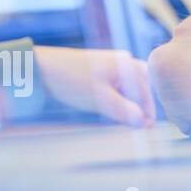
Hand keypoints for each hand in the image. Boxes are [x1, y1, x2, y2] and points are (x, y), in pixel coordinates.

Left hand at [34, 45, 156, 126]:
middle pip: (140, 89)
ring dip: (126, 104)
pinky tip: (108, 107)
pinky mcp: (101, 71)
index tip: (146, 129)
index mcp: (128, 65)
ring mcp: (112, 65)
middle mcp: (123, 62)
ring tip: (119, 117)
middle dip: (138, 107)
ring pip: (128, 89)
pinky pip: (116, 88)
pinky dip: (116, 99)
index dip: (148, 112)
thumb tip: (145, 123)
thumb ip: (125, 111)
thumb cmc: (72, 80)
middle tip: (134, 124)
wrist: (42, 68)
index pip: (147, 92)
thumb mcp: (102, 99)